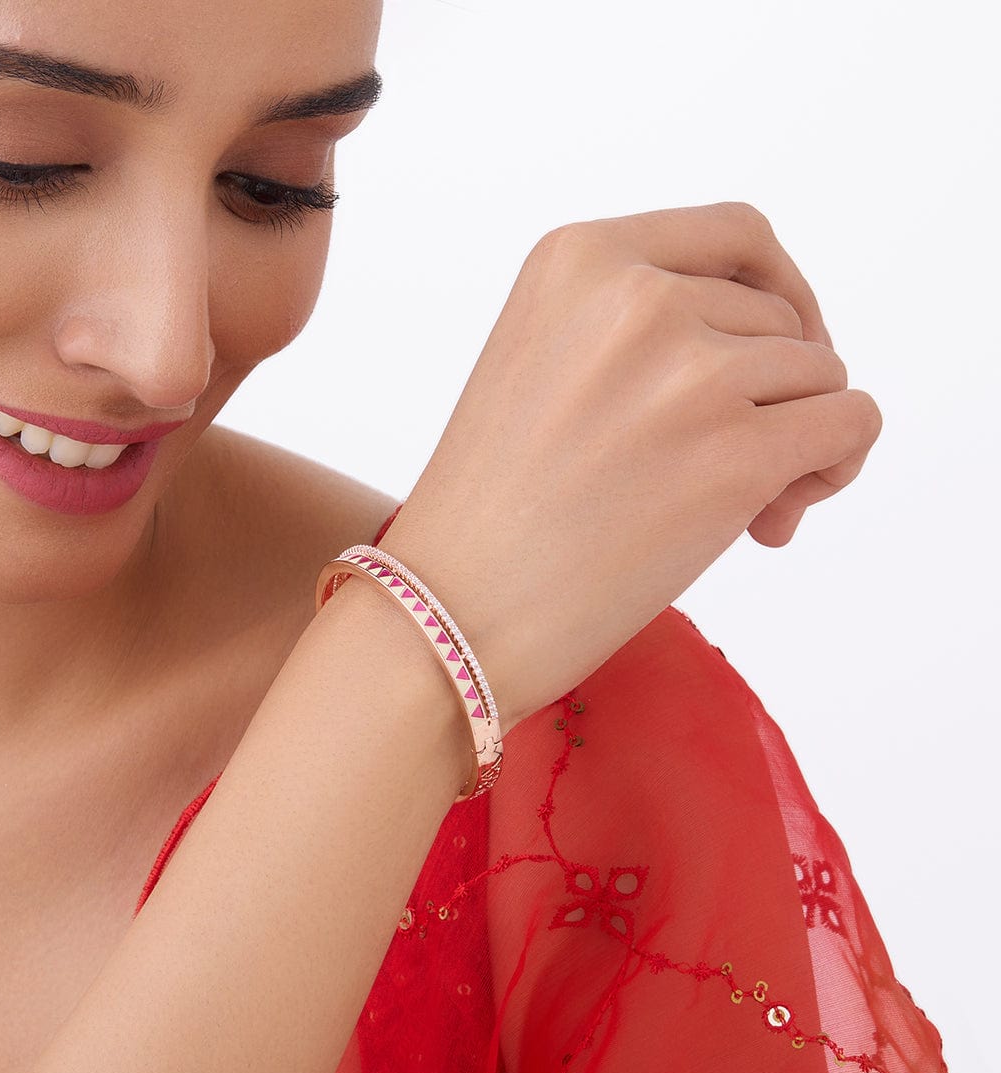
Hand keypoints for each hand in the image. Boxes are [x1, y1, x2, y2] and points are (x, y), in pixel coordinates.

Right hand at [377, 201, 881, 734]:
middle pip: (780, 318)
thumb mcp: (541, 366)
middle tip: (730, 469)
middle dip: (773, 391)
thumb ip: (639, 332)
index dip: (777, 290)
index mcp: (577, 260)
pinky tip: (782, 512)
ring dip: (799, 438)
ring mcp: (688, 375)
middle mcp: (637, 297)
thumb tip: (786, 360)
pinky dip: (836, 463)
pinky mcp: (733, 456)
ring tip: (743, 507)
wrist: (450, 609)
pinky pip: (850, 424)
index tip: (774, 349)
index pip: (736, 236)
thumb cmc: (489, 509)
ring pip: (819, 373)